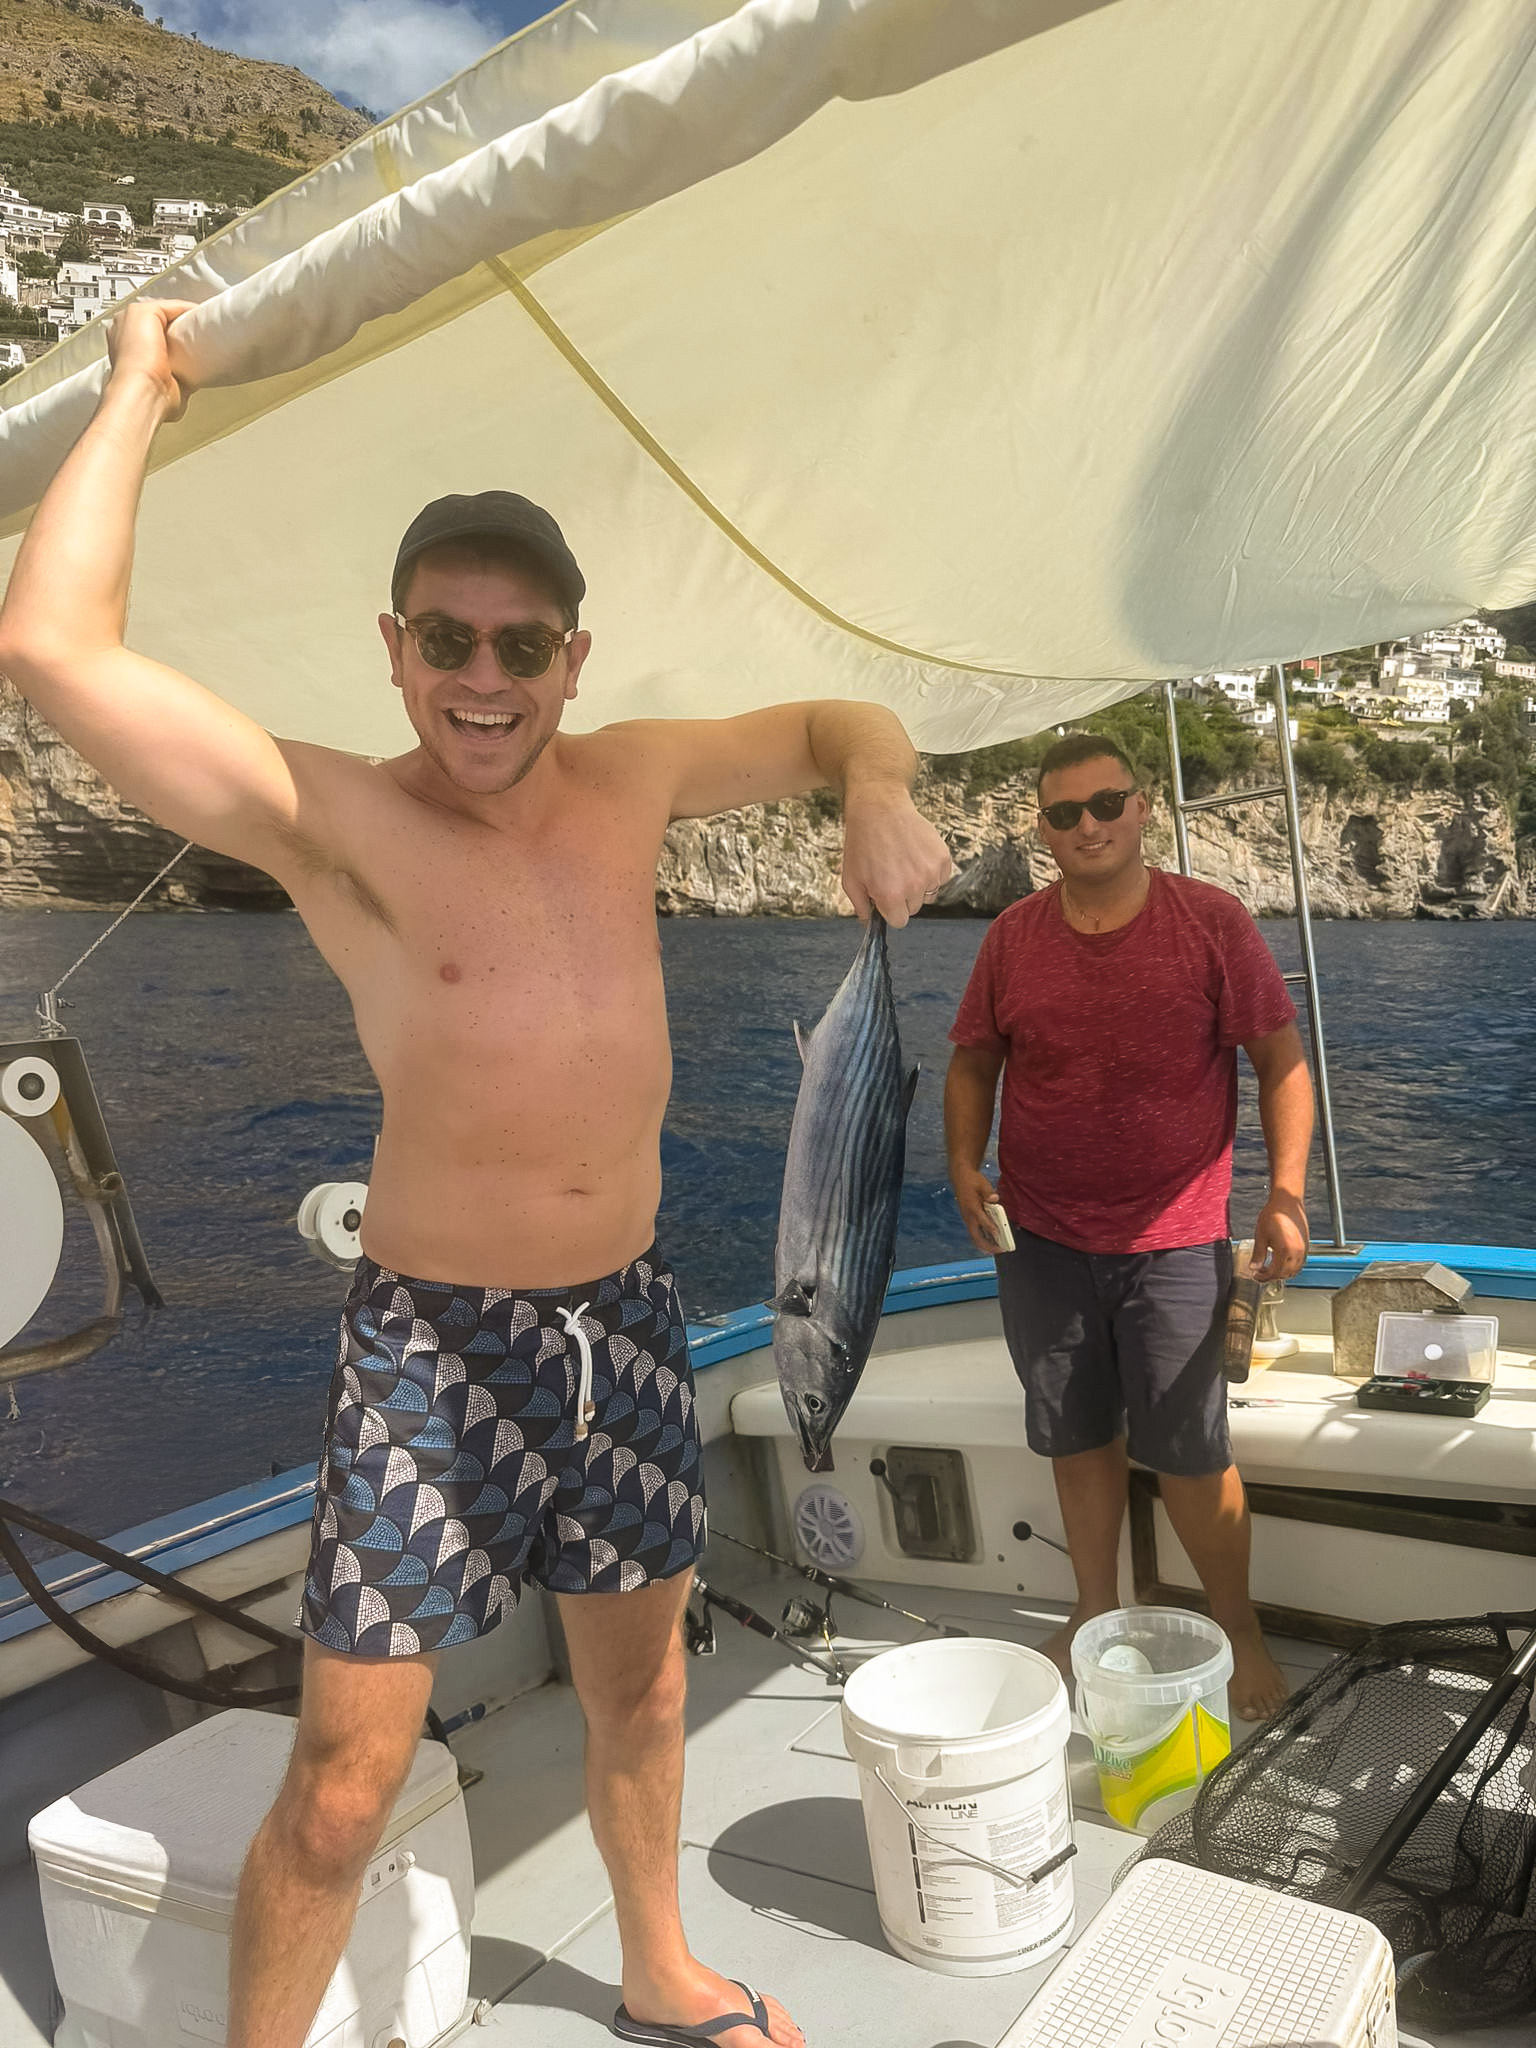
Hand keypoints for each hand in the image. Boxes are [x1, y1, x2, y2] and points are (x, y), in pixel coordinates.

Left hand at [106, 299, 196, 421]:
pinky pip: (188, 366)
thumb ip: (163, 305)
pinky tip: (196, 361)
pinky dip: (195, 364)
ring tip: (194, 344)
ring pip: (179, 347)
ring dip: (189, 346)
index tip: (192, 311)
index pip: (157, 310)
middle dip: (182, 327)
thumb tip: (182, 311)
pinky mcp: (171, 381)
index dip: (176, 308)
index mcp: (126, 326)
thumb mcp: (144, 311)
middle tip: (193, 327)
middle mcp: (137, 345)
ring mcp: (153, 364)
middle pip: (168, 328)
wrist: (148, 393)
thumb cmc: (137, 359)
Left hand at [840, 786, 954, 926]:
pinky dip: (931, 871)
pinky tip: (915, 855)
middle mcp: (914, 886)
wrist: (879, 809)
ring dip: (918, 885)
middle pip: (914, 908)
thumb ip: (860, 907)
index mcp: (890, 895)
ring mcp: (931, 871)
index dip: (890, 910)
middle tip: (892, 874)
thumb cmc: (862, 843)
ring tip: (903, 863)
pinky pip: (941, 878)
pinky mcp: (943, 858)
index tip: (886, 897)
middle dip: (903, 897)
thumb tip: (869, 923)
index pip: (899, 921)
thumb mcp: (851, 879)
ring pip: (929, 894)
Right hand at [953, 1165, 1006, 1254]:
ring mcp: (968, 1219)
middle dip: (988, 1246)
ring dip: (986, 1245)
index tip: (999, 1235)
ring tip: (999, 1249)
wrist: (960, 1177)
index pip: (981, 1220)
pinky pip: (976, 1233)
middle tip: (1001, 1250)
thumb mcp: (981, 1183)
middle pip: (976, 1236)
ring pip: (975, 1237)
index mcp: (971, 1207)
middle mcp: (968, 1216)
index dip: (990, 1228)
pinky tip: (994, 1241)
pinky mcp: (969, 1219)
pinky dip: (984, 1240)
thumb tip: (994, 1198)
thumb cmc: (972, 1180)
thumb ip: (988, 1192)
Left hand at [1250, 1191, 1308, 1280]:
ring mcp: (1304, 1249)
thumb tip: (1254, 1267)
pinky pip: (1300, 1263)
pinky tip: (1281, 1261)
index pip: (1275, 1272)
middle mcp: (1297, 1252)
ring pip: (1294, 1270)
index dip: (1264, 1277)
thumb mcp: (1261, 1235)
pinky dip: (1290, 1266)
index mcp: (1285, 1250)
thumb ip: (1258, 1254)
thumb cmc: (1274, 1214)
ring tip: (1270, 1268)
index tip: (1256, 1276)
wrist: (1287, 1202)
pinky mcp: (1306, 1246)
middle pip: (1285, 1273)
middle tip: (1261, 1272)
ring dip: (1282, 1272)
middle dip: (1272, 1276)